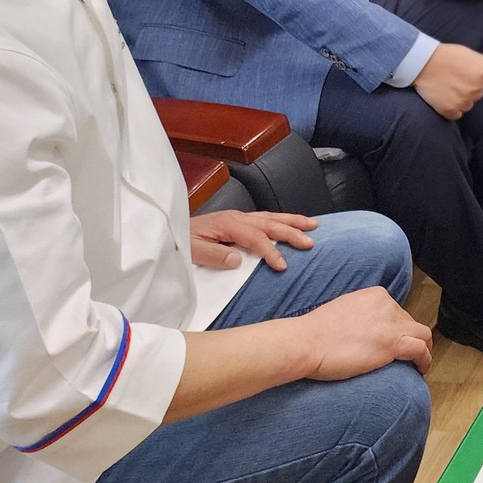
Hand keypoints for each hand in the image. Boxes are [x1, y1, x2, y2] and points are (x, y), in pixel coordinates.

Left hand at [189, 211, 317, 271]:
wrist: (169, 230)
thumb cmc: (181, 242)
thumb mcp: (192, 252)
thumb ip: (215, 255)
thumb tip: (239, 260)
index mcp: (227, 224)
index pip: (256, 237)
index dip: (271, 251)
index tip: (283, 266)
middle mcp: (236, 218)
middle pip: (269, 222)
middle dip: (292, 231)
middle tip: (310, 242)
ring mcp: (237, 217)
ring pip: (270, 217)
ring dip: (292, 221)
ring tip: (313, 224)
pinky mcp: (237, 220)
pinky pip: (265, 218)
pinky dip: (281, 220)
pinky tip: (289, 223)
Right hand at [292, 287, 433, 379]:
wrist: (307, 342)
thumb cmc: (315, 332)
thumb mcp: (344, 310)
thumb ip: (361, 315)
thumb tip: (368, 329)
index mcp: (375, 295)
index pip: (396, 311)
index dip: (397, 328)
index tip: (394, 341)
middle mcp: (387, 305)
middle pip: (409, 322)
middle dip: (408, 338)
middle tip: (405, 356)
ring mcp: (391, 324)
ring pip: (422, 334)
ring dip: (424, 348)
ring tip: (419, 363)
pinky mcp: (392, 344)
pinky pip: (420, 350)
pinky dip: (425, 359)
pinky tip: (421, 369)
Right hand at [412, 42, 482, 119]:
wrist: (424, 62)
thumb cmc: (446, 55)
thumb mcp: (471, 55)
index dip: (474, 79)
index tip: (464, 75)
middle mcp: (477, 89)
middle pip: (477, 95)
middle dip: (468, 89)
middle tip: (453, 81)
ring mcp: (464, 101)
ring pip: (467, 105)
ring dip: (459, 100)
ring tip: (446, 88)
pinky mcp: (451, 110)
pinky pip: (456, 115)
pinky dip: (451, 109)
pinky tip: (444, 98)